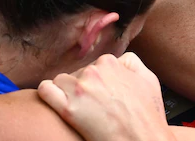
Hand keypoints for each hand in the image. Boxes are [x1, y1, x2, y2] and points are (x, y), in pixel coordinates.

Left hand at [38, 53, 173, 140]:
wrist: (142, 139)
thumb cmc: (147, 115)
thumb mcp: (149, 79)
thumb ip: (132, 63)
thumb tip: (119, 61)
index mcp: (111, 63)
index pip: (95, 64)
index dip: (98, 80)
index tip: (101, 92)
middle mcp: (94, 72)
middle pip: (77, 73)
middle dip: (83, 86)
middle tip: (93, 104)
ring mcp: (79, 90)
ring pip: (60, 81)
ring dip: (66, 91)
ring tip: (78, 106)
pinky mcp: (67, 109)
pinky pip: (46, 90)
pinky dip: (48, 93)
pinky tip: (56, 102)